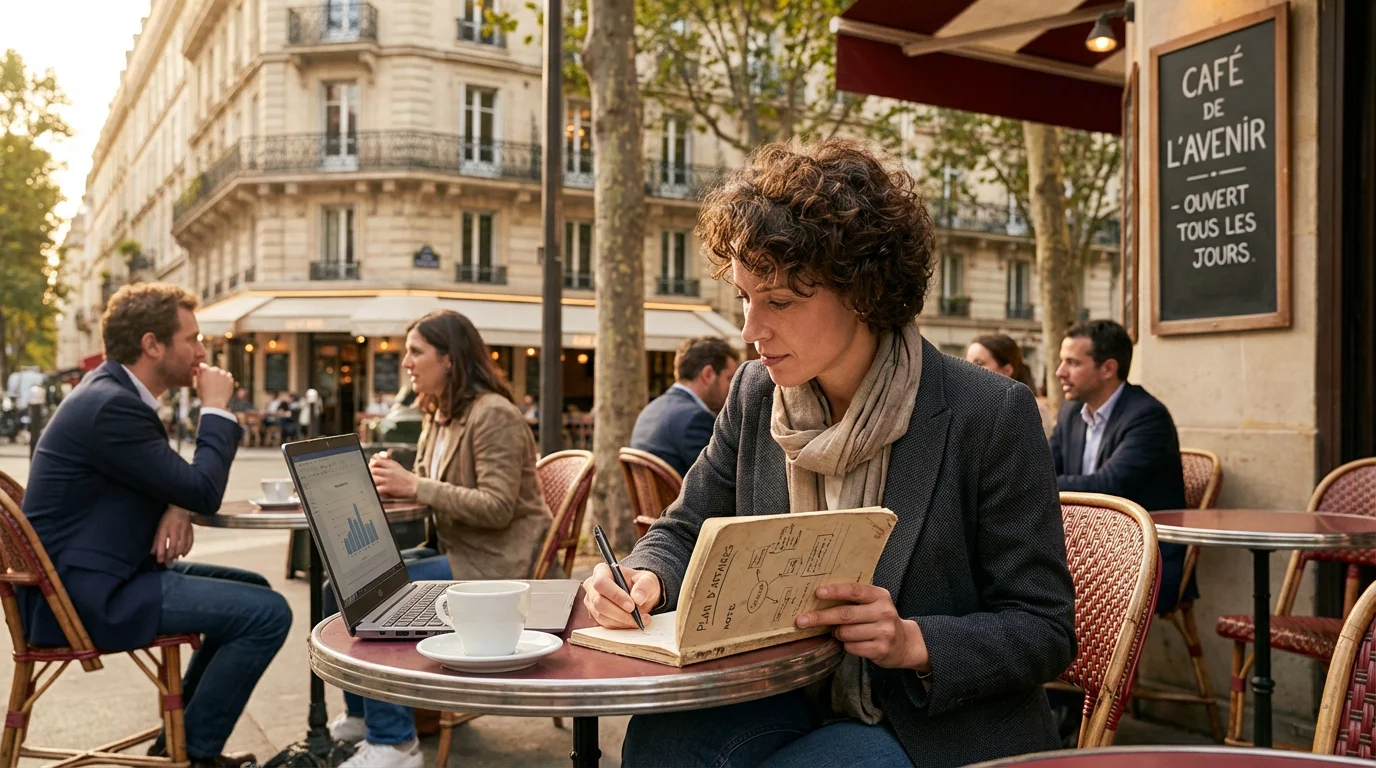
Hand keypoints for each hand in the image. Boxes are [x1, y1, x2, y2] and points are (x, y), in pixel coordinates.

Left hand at [151, 506, 193, 564]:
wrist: (181, 508)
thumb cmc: (167, 518)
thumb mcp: (159, 527)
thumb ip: (156, 540)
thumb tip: (153, 552)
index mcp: (165, 528)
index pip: (162, 543)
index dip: (161, 554)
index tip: (159, 561)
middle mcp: (175, 530)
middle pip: (173, 547)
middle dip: (169, 557)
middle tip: (168, 564)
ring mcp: (184, 531)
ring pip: (182, 546)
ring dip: (178, 554)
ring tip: (174, 559)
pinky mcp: (190, 531)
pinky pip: (190, 542)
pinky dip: (187, 550)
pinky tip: (183, 555)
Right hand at [193, 364, 234, 409]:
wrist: (215, 403)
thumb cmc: (204, 395)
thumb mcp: (198, 384)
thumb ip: (199, 375)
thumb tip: (199, 369)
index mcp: (205, 370)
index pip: (203, 366)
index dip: (203, 370)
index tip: (203, 375)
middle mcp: (215, 370)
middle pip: (214, 369)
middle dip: (212, 374)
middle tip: (211, 383)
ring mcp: (223, 374)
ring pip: (222, 373)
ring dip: (220, 377)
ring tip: (217, 386)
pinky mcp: (230, 378)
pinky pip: (228, 377)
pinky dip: (226, 380)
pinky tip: (223, 387)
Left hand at [369, 456, 417, 497]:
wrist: (415, 486)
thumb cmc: (405, 476)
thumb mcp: (397, 466)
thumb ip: (386, 461)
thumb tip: (375, 456)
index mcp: (391, 465)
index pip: (376, 460)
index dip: (371, 464)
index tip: (371, 467)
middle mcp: (388, 472)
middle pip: (372, 470)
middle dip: (369, 473)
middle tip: (370, 477)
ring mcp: (388, 480)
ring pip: (373, 478)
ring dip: (370, 481)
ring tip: (371, 484)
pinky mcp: (388, 488)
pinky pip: (377, 489)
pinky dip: (374, 490)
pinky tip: (374, 491)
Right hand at [582, 563, 661, 628]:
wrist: (638, 596)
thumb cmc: (640, 584)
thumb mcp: (648, 580)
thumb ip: (644, 586)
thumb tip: (637, 598)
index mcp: (602, 571)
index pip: (601, 583)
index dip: (615, 595)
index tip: (632, 606)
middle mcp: (592, 586)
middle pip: (599, 602)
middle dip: (620, 613)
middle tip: (639, 617)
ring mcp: (591, 602)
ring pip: (601, 616)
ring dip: (622, 621)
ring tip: (640, 620)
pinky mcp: (594, 616)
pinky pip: (604, 625)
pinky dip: (619, 626)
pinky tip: (632, 622)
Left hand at [796, 583, 927, 670]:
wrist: (904, 643)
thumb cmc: (879, 619)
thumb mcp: (873, 603)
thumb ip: (854, 598)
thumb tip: (819, 595)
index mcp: (880, 596)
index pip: (855, 590)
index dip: (835, 591)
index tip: (817, 593)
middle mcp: (884, 612)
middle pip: (845, 614)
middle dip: (820, 617)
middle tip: (801, 620)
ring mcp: (884, 632)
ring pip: (846, 633)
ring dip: (837, 633)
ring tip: (839, 631)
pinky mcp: (881, 649)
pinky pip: (852, 647)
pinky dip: (847, 645)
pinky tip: (852, 642)